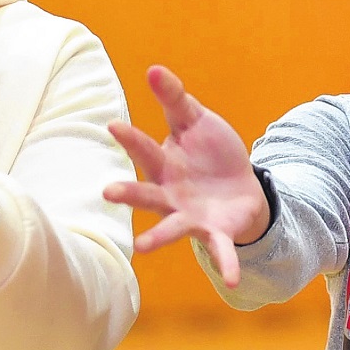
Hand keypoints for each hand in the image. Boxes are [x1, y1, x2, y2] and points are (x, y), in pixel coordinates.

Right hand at [100, 65, 268, 287]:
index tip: (114, 125)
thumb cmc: (210, 153)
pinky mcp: (215, 232)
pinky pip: (220, 250)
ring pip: (171, 226)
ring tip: (141, 247)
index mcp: (163, 164)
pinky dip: (226, 264)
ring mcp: (189, 216)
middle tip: (108, 191)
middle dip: (129, 193)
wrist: (240, 187)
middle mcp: (169, 194)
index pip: (145, 149)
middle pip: (146, 193)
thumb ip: (175, 99)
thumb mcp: (196, 120)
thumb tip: (153, 68)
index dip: (131, 138)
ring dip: (157, 237)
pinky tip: (234, 281)